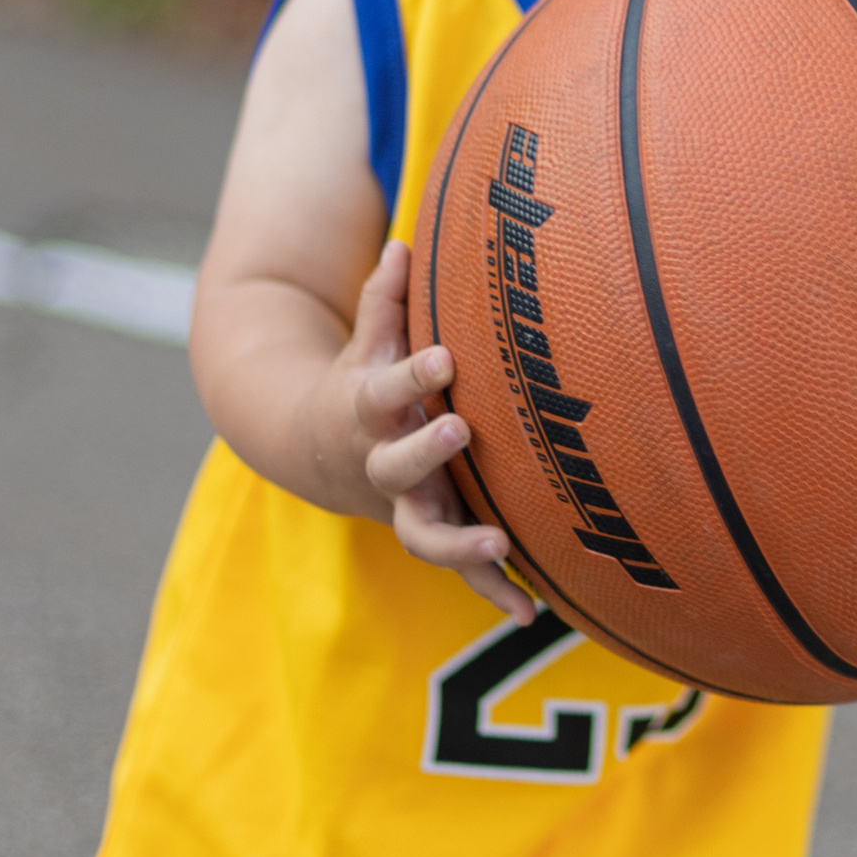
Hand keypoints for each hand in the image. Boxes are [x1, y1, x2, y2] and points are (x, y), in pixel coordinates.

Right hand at [340, 240, 536, 621]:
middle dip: (425, 452)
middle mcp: (383, 465)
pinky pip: (462, 573)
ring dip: (461, 544)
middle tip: (459, 431)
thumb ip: (383, 297)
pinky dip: (494, 593)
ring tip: (500, 545)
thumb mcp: (365, 340)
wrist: (322, 452)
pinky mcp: (432, 534)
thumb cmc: (362, 381)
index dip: (411, 375)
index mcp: (367, 410)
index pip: (385, 389)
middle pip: (397, 467)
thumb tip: (403, 241)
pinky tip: (533, 615)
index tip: (444, 357)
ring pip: (425, 535)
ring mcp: (406, 507)